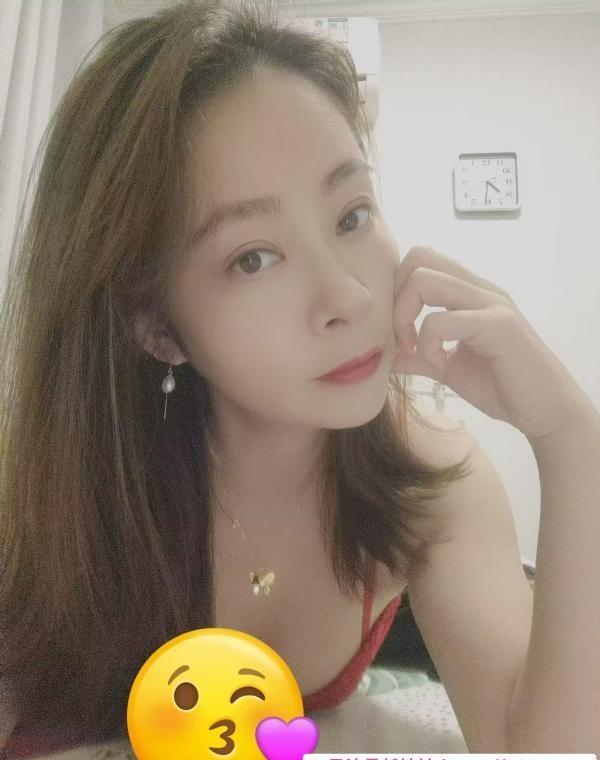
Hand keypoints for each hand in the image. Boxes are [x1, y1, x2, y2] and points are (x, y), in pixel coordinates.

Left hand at [391, 246, 596, 444]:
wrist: (544, 410)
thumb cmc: (500, 386)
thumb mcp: (448, 368)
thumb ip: (419, 357)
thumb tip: (387, 355)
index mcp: (468, 293)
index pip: (420, 261)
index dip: (397, 293)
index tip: (400, 333)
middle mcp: (478, 289)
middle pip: (418, 258)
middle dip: (395, 297)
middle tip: (402, 336)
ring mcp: (490, 303)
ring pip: (424, 279)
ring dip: (405, 316)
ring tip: (415, 349)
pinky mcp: (498, 325)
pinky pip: (442, 320)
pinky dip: (428, 343)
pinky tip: (439, 364)